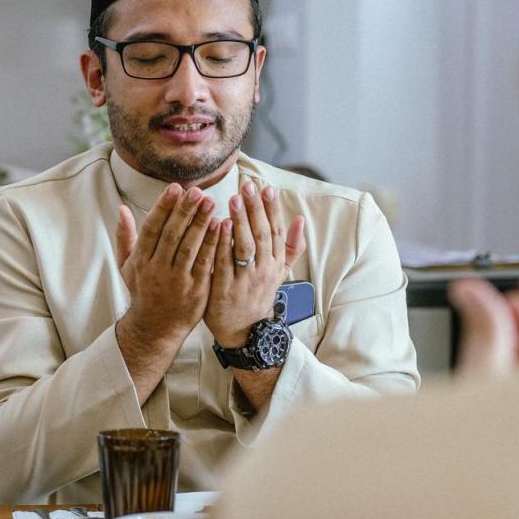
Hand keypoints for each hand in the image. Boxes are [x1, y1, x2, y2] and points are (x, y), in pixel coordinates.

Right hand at [115, 184, 223, 349]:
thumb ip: (125, 235)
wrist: (155, 328)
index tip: (175, 187)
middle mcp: (157, 269)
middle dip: (185, 211)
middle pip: (172, 234)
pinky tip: (221, 226)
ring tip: (211, 202)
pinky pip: (205, 263)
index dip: (164, 206)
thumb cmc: (142, 290)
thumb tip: (121, 208)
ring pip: (189, 247)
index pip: (152, 228)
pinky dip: (212, 244)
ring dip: (201, 223)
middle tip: (197, 191)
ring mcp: (177, 281)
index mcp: (140, 260)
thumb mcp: (126, 265)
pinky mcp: (196, 290)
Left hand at [206, 179, 306, 346]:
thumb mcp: (279, 272)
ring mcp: (246, 281)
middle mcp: (264, 271)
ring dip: (241, 222)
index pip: (277, 231)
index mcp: (276, 263)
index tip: (267, 188)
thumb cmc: (257, 295)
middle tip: (248, 187)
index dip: (273, 209)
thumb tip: (300, 219)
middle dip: (256, 209)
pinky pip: (225, 264)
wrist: (244, 331)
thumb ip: (291, 247)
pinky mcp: (226, 290)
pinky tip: (218, 226)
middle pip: (263, 235)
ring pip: (246, 248)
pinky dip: (223, 245)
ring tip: (234, 200)